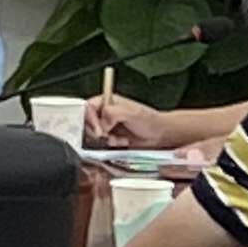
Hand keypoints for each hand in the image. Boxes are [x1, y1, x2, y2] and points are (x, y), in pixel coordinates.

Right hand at [86, 95, 223, 150]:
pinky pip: (102, 143)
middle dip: (96, 131)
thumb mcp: (131, 112)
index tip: (99, 129)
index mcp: (106, 101)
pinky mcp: (111, 137)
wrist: (161, 135)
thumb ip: (112, 113)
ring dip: (105, 138)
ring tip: (118, 138)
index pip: (87, 107)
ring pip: (93, 134)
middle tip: (106, 135)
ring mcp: (107, 125)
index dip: (89, 118)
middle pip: (87, 121)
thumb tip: (101, 123)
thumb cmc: (149, 120)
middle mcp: (104, 113)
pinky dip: (111, 144)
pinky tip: (122, 142)